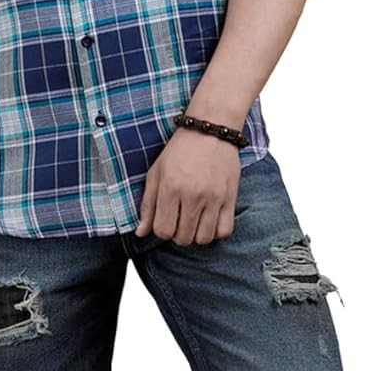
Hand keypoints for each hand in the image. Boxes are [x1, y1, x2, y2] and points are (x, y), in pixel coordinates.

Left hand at [134, 126, 240, 245]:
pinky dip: (216, 232)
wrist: (210, 132)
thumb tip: (140, 232)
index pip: (163, 230)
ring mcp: (213, 198)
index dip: (162, 230)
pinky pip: (224, 231)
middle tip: (179, 219)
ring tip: (194, 221)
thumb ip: (147, 204)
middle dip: (178, 233)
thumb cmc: (180, 150)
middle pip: (183, 238)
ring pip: (203, 238)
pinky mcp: (230, 198)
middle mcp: (192, 195)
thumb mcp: (156, 172)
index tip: (166, 220)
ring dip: (196, 234)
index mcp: (170, 187)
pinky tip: (210, 220)